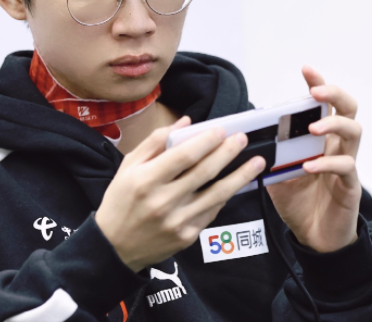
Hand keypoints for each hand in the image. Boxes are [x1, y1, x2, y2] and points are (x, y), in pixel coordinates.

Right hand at [95, 117, 264, 271]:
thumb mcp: (127, 167)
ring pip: (216, 194)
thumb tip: (184, 124)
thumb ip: (154, 142)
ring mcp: (177, 221)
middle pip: (203, 172)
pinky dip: (226, 195)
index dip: (205, 141)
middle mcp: (162, 201)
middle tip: (241, 138)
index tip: (221, 129)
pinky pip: (212, 211)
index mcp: (145, 180)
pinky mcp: (187, 236)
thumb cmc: (120, 202)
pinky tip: (237, 183)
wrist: (115, 247)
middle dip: (226, 153)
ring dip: (239, 176)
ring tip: (256, 161)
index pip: (183, 156)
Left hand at [267, 66, 362, 252]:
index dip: (319, 85)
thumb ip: (269, 154)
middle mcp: (337, 146)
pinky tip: (309, 166)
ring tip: (312, 128)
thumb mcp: (276, 174)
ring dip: (333, 124)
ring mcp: (346, 164)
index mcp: (320, 139)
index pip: (325, 104)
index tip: (307, 70)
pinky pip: (345, 167)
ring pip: (354, 132)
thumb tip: (246, 136)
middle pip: (348, 109)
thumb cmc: (299, 202)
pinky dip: (327, 163)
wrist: (314, 237)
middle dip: (334, 94)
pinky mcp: (349, 186)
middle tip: (316, 93)